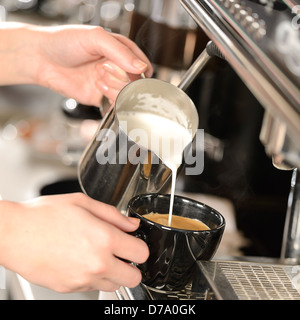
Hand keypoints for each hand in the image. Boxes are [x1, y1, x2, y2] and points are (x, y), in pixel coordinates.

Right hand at [0, 193, 148, 292]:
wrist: (13, 234)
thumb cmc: (43, 216)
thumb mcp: (82, 203)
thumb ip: (113, 215)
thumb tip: (131, 225)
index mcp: (104, 238)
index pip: (141, 253)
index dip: (140, 246)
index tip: (134, 243)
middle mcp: (96, 263)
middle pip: (134, 277)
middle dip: (132, 265)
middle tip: (122, 253)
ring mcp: (83, 279)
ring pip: (115, 285)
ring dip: (114, 272)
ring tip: (100, 255)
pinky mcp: (70, 288)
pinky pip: (93, 287)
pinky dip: (94, 277)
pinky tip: (82, 260)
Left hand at [35, 25, 152, 104]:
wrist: (42, 59)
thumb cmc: (65, 42)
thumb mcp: (95, 37)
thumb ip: (120, 51)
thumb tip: (141, 67)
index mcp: (121, 51)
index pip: (142, 65)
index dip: (138, 71)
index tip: (128, 70)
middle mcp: (117, 68)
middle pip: (136, 83)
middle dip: (122, 78)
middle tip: (103, 69)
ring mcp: (110, 84)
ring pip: (127, 95)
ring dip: (114, 88)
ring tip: (98, 78)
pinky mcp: (100, 98)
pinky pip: (115, 105)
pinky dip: (111, 100)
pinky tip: (98, 88)